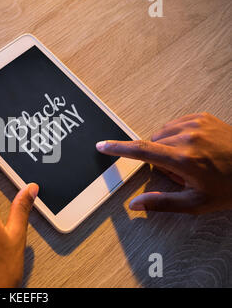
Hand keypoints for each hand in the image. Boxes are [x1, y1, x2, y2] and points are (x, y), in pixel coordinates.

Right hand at [96, 112, 231, 213]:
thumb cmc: (230, 187)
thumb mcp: (196, 203)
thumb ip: (162, 203)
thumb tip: (134, 205)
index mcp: (183, 159)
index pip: (140, 150)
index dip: (117, 149)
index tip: (102, 146)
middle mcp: (187, 137)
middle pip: (151, 144)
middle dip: (157, 158)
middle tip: (179, 172)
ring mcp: (195, 123)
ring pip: (161, 134)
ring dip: (165, 146)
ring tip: (189, 159)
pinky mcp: (201, 116)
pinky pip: (174, 124)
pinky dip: (176, 136)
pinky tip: (193, 147)